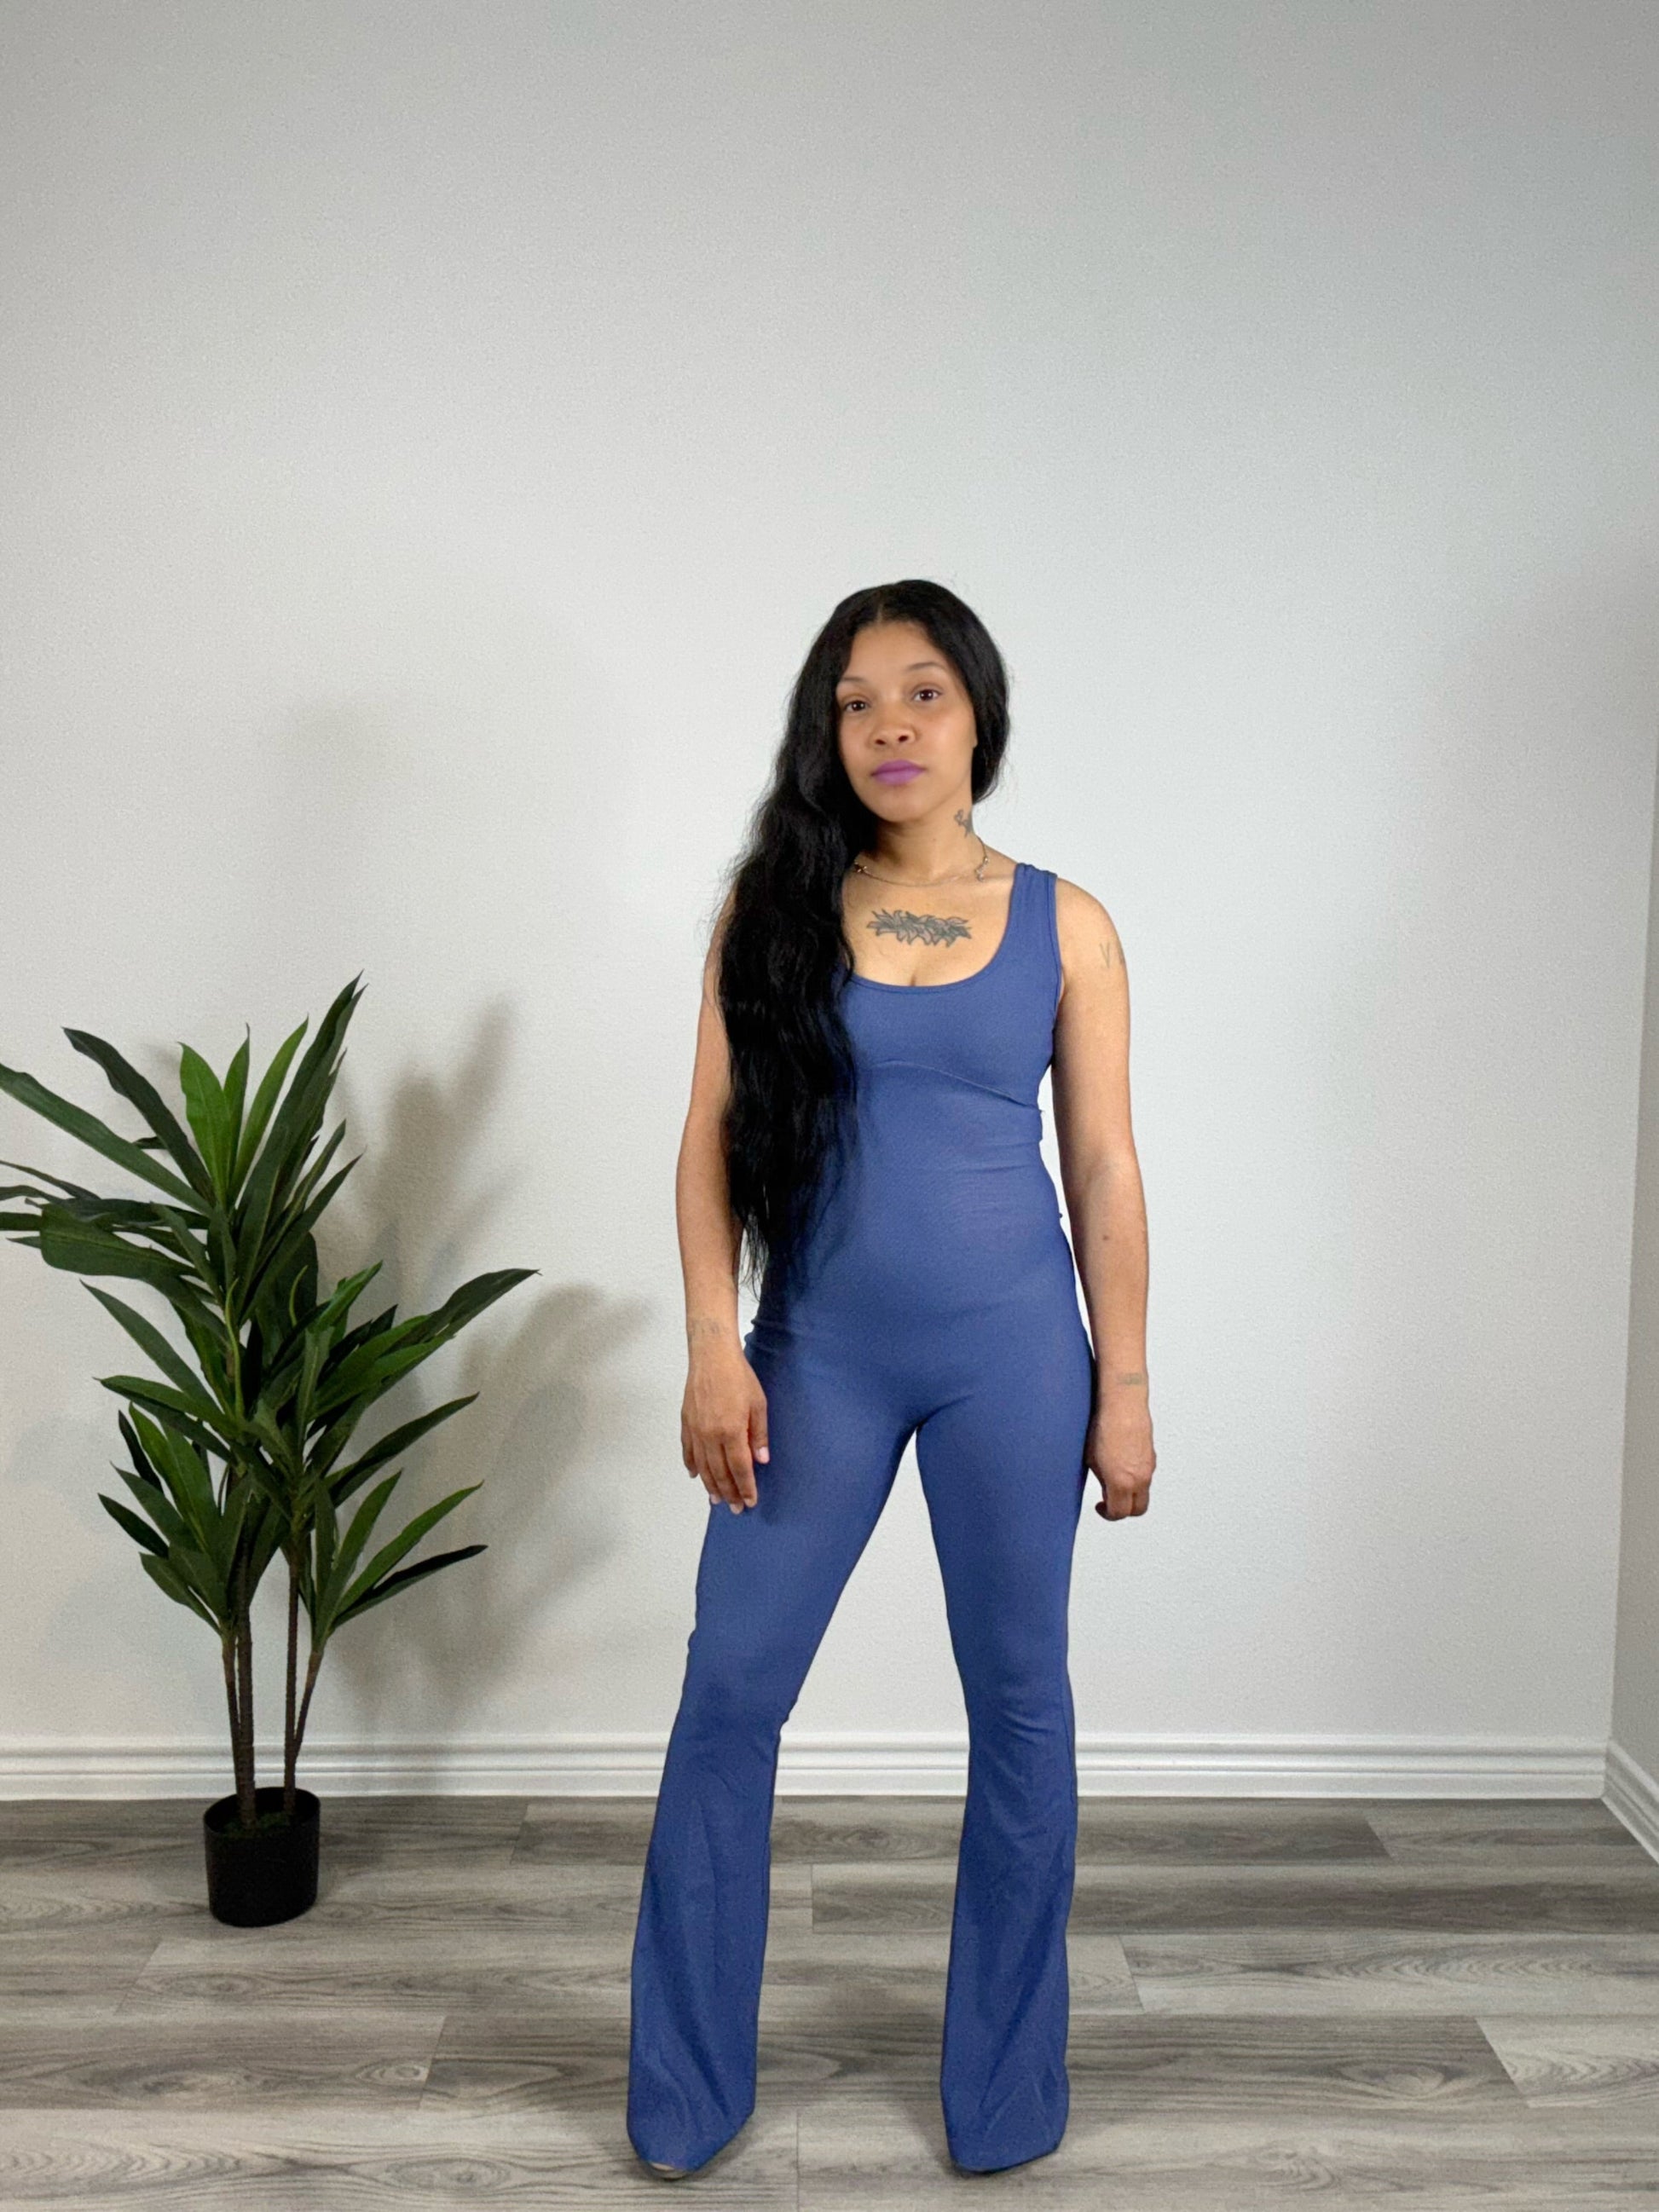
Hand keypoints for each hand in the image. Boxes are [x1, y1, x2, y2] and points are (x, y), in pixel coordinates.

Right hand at [681, 1340, 768, 1512]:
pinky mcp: (686, 1422)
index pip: (739, 1468)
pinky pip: (688, 1450)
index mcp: (731, 1431)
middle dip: (729, 1492)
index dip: (745, 1487)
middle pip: (719, 1472)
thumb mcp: (758, 1404)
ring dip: (710, 1485)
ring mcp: (695, 1430)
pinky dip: (692, 1465)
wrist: (712, 1356)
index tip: (750, 1502)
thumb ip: (758, 1434)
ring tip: (716, 1500)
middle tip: (735, 1508)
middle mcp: (710, 1435)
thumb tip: (761, 1460)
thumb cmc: (739, 1376)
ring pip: (702, 1466)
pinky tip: (695, 1476)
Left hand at [1087, 1401, 1153, 1520]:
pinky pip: (1146, 1475)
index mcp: (1122, 1483)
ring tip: (1114, 1478)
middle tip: (1109, 1501)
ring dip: (1131, 1493)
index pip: (1119, 1513)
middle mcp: (1139, 1479)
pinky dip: (1137, 1478)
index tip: (1100, 1507)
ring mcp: (1148, 1468)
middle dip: (1123, 1510)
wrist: (1122, 1405)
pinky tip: (1123, 1464)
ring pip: (1143, 1492)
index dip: (1107, 1514)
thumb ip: (1101, 1481)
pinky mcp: (1151, 1456)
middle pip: (1138, 1510)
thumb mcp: (1091, 1460)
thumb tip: (1105, 1488)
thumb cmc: (1104, 1428)